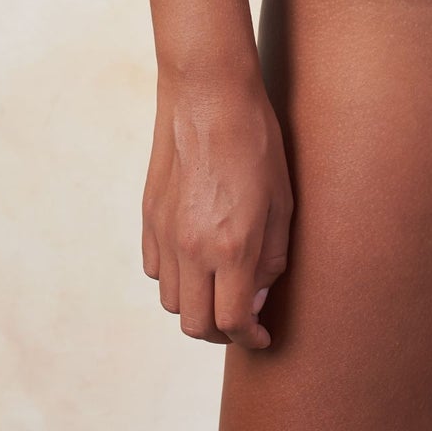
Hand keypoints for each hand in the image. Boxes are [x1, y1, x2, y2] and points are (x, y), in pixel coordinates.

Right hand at [142, 65, 293, 348]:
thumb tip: (255, 299)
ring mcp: (165, 233)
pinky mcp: (149, 216)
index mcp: (231, 246)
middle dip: (222, 332)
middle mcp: (191, 248)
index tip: (262, 338)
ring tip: (220, 287)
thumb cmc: (257, 139)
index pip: (232, 322)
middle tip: (242, 318)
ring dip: (197, 305)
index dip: (250, 338)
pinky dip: (175, 277)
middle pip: (196, 324)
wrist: (209, 92)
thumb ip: (271, 258)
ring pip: (172, 302)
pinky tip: (196, 258)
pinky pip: (156, 269)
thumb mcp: (282, 199)